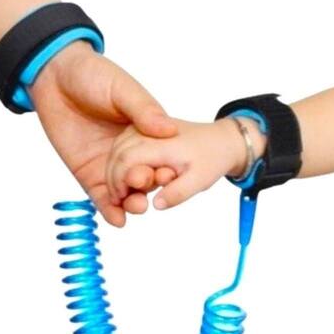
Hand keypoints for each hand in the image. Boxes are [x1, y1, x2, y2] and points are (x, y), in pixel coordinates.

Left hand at [29, 40, 176, 226]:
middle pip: (144, 178)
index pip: (160, 157)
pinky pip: (101, 197)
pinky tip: (118, 220)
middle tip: (146, 189)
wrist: (53, 76)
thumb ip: (144, 109)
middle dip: (148, 187)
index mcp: (144, 132)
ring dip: (132, 203)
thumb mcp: (123, 89)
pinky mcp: (88, 174)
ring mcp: (109, 165)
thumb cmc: (92, 74)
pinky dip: (110, 210)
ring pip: (125, 191)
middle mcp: (130, 153)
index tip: (169, 175)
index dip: (165, 167)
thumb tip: (169, 129)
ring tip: (136, 207)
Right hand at [106, 117, 262, 209]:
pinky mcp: (141, 131)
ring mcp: (143, 128)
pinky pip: (122, 146)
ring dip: (113, 171)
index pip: (126, 161)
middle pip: (117, 155)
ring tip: (121, 193)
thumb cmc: (211, 159)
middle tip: (118, 201)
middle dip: (113, 180)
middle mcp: (148, 130)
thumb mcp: (200, 180)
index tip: (120, 201)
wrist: (220, 141)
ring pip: (116, 149)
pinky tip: (125, 181)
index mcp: (161, 142)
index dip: (119, 183)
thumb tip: (156, 205)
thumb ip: (178, 193)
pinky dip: (119, 163)